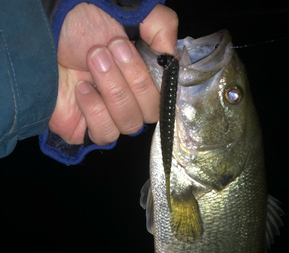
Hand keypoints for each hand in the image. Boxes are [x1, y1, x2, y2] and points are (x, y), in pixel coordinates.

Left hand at [48, 3, 177, 144]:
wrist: (49, 32)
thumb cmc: (87, 24)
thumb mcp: (134, 15)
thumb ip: (162, 29)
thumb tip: (171, 57)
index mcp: (146, 82)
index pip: (164, 100)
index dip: (151, 82)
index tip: (130, 49)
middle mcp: (131, 103)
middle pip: (148, 114)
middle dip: (129, 80)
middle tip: (105, 50)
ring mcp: (110, 118)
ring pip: (128, 125)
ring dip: (113, 92)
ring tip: (92, 63)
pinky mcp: (86, 130)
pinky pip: (104, 134)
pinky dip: (96, 112)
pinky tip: (83, 90)